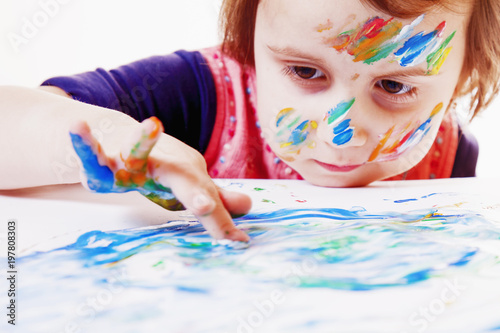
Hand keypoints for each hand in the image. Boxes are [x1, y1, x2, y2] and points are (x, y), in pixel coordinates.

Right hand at [69, 117, 250, 241]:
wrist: (125, 140)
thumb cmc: (163, 170)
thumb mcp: (190, 185)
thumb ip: (215, 197)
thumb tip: (249, 205)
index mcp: (187, 176)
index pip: (207, 199)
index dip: (220, 221)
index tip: (237, 242)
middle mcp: (165, 166)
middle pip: (183, 179)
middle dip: (195, 193)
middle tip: (206, 205)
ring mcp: (134, 163)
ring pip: (137, 153)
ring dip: (143, 140)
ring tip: (151, 125)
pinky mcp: (103, 164)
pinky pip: (92, 157)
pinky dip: (86, 145)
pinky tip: (77, 128)